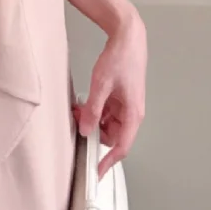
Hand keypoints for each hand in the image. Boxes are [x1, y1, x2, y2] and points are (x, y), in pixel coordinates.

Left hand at [71, 9, 146, 182]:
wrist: (128, 36)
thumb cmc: (121, 58)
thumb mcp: (101, 85)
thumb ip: (93, 110)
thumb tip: (86, 131)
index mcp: (133, 113)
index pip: (122, 147)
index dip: (108, 162)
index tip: (96, 173)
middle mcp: (131, 112)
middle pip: (112, 136)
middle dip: (94, 133)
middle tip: (77, 124)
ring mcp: (125, 105)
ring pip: (107, 124)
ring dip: (92, 121)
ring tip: (78, 110)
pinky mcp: (119, 97)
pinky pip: (105, 112)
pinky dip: (94, 111)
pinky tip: (83, 103)